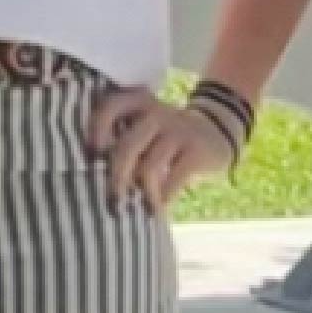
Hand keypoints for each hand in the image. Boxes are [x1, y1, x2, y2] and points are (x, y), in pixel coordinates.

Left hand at [89, 81, 244, 207]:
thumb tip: (97, 174)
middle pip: (128, 146)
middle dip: (117, 177)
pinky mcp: (197, 151)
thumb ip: (126, 140)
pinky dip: (163, 197)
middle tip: (113, 201)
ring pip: (149, 166)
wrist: (219, 130)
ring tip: (139, 208)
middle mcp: (157, 114)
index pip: (111, 107)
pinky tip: (159, 208)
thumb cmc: (168, 136)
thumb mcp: (148, 126)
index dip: (96, 129)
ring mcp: (179, 132)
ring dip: (141, 192)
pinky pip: (173, 179)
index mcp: (139, 104)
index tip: (92, 155)